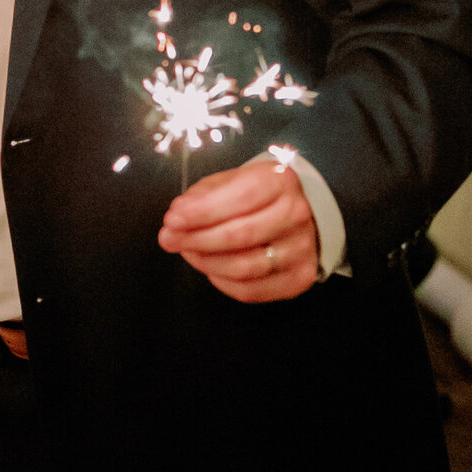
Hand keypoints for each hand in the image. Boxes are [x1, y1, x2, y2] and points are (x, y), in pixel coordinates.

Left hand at [157, 161, 318, 302]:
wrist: (302, 211)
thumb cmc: (257, 193)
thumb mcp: (231, 180)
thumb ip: (203, 196)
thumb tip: (177, 217)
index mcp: (280, 180)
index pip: (240, 199)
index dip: (202, 212)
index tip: (172, 219)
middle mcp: (297, 214)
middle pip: (240, 235)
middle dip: (196, 239)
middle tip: (169, 239)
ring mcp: (302, 249)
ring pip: (245, 267)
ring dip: (206, 262)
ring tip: (187, 251)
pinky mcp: (299, 278)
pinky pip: (253, 291)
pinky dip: (224, 283)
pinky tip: (210, 269)